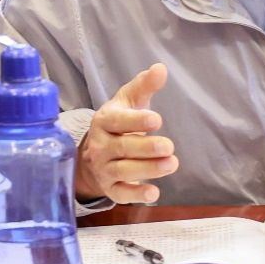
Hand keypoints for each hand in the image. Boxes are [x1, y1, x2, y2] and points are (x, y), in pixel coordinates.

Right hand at [75, 63, 176, 203]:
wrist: (92, 155)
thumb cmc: (117, 123)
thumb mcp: (127, 102)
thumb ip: (144, 86)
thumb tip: (160, 68)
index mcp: (105, 120)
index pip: (117, 121)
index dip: (136, 121)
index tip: (157, 120)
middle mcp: (100, 145)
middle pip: (122, 148)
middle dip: (146, 148)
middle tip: (169, 146)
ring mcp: (103, 168)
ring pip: (123, 171)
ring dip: (148, 170)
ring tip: (172, 164)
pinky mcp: (109, 188)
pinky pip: (120, 194)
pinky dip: (136, 195)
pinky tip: (154, 193)